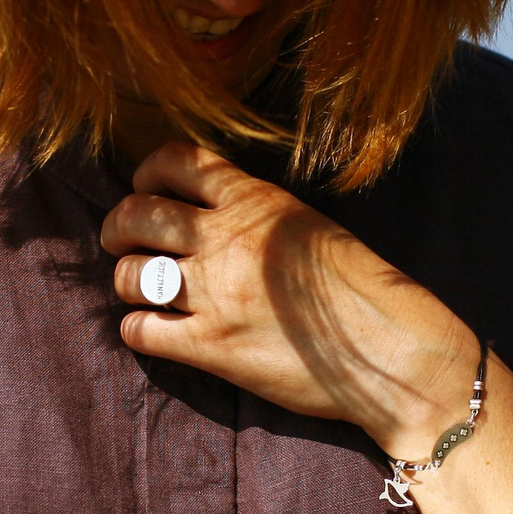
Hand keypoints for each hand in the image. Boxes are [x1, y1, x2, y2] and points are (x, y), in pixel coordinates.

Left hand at [100, 143, 473, 461]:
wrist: (395, 352)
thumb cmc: (364, 291)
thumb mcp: (310, 227)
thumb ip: (255, 215)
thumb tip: (207, 214)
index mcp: (256, 201)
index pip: (174, 161)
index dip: (146, 174)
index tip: (145, 190)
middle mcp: (227, 239)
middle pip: (136, 214)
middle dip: (117, 228)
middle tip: (123, 243)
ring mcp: (215, 294)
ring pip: (130, 275)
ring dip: (128, 282)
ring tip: (144, 292)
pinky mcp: (211, 348)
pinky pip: (140, 331)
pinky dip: (137, 330)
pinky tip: (155, 332)